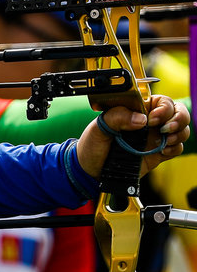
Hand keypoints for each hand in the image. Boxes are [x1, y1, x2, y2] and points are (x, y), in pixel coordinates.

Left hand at [76, 95, 190, 178]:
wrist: (90, 170)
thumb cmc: (93, 144)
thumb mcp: (99, 127)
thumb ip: (117, 117)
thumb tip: (141, 119)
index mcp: (136, 110)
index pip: (161, 101)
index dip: (163, 108)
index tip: (152, 118)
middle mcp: (149, 122)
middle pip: (178, 112)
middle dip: (179, 119)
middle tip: (165, 129)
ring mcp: (154, 137)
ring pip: (182, 129)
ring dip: (179, 133)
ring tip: (165, 141)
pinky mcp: (158, 153)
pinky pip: (177, 147)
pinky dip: (176, 148)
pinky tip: (163, 151)